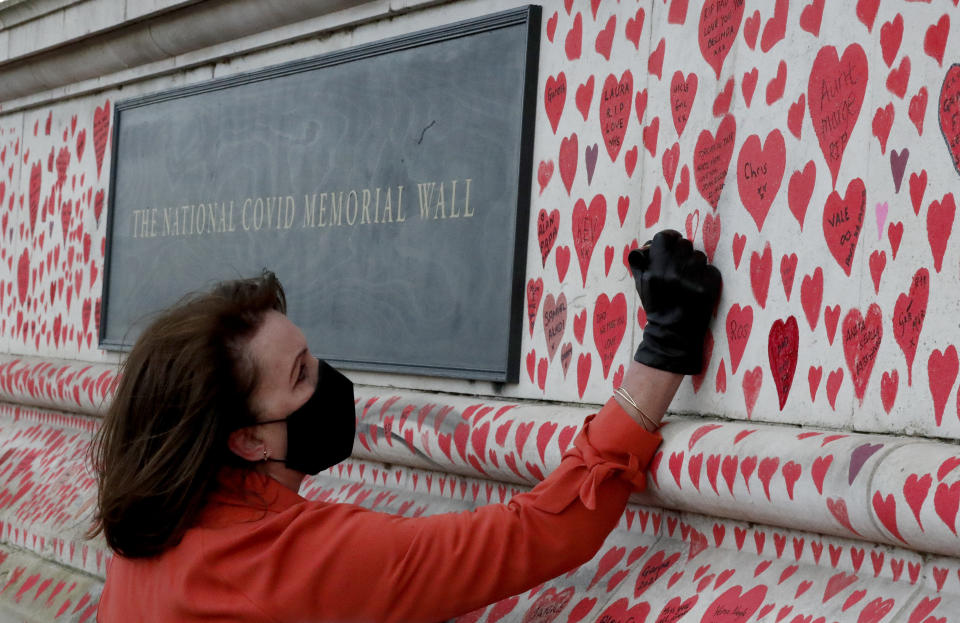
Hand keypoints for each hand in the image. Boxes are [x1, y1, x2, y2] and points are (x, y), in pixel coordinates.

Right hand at [628, 229, 721, 373]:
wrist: (672, 333)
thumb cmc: (656, 304)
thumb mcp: (640, 283)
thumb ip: (640, 261)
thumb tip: (648, 245)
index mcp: (654, 271)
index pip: (665, 237)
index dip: (670, 238)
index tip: (672, 245)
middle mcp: (672, 274)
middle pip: (685, 244)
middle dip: (683, 253)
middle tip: (680, 267)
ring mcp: (692, 281)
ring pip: (700, 256)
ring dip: (695, 265)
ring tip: (689, 280)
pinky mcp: (708, 289)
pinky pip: (712, 269)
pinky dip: (706, 277)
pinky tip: (698, 287)